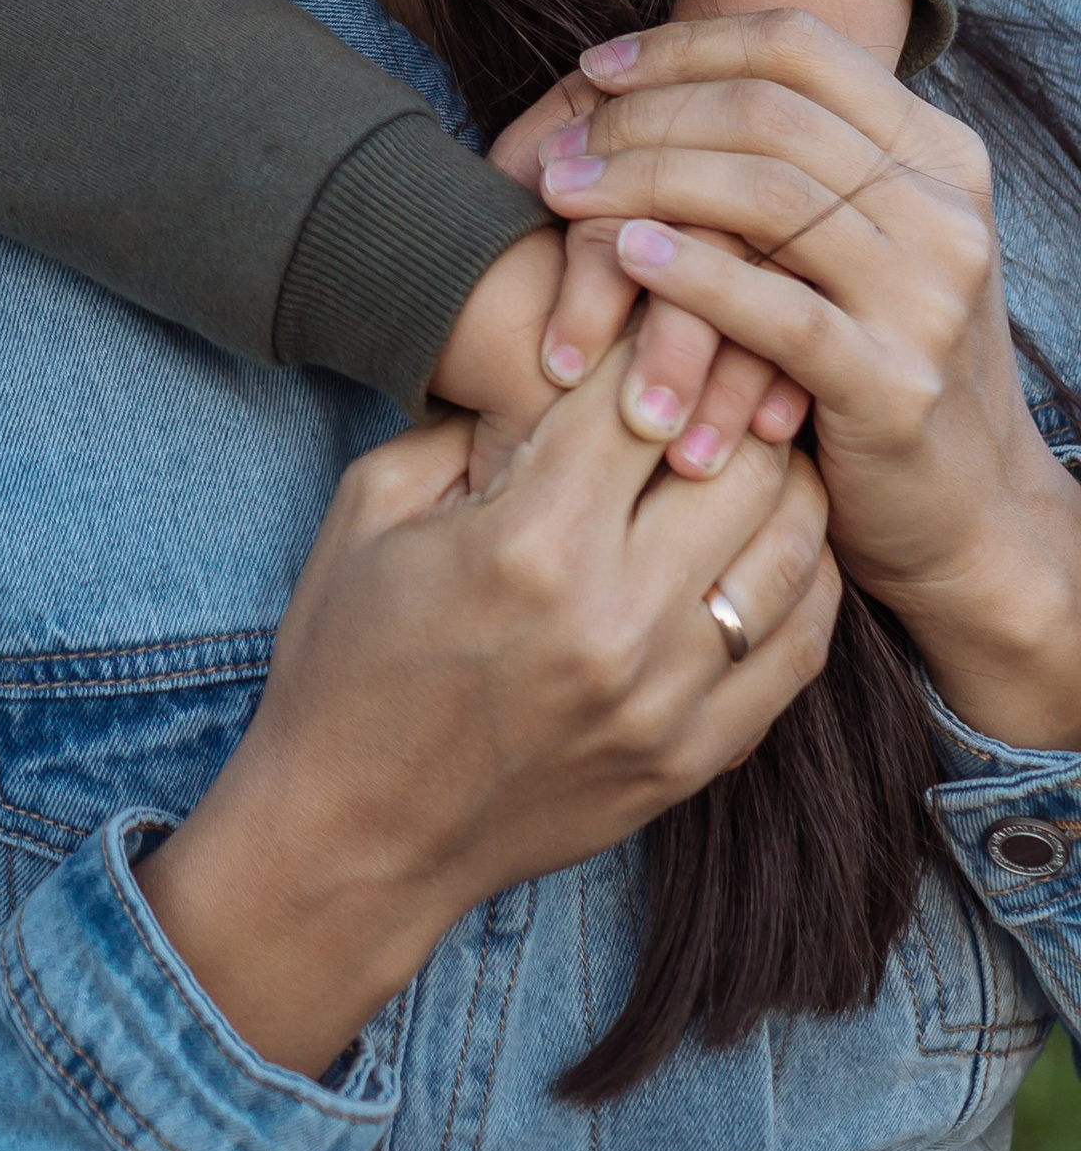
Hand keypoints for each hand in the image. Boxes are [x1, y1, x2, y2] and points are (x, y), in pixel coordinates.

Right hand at [137, 339, 837, 1077]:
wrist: (351, 836)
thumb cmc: (345, 661)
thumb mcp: (368, 512)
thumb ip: (464, 431)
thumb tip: (552, 377)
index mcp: (526, 544)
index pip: (640, 400)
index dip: (658, 341)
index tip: (661, 314)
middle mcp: (613, 619)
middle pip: (739, 461)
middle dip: (736, 397)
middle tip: (731, 366)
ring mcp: (666, 699)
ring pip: (792, 548)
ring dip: (785, 481)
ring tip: (764, 444)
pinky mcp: (693, 758)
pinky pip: (799, 648)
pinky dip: (805, 580)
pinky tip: (779, 543)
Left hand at [470, 0, 911, 482]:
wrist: (964, 511)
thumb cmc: (873, 357)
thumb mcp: (858, 243)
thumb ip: (796, 165)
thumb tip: (653, 73)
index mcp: (938, 153)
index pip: (799, 47)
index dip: (685, 45)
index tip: (594, 67)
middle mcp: (947, 210)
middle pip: (769, 112)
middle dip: (644, 117)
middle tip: (559, 148)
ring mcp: (930, 296)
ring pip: (767, 196)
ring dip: (643, 182)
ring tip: (561, 193)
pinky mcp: (895, 383)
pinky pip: (776, 310)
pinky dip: (691, 273)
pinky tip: (625, 255)